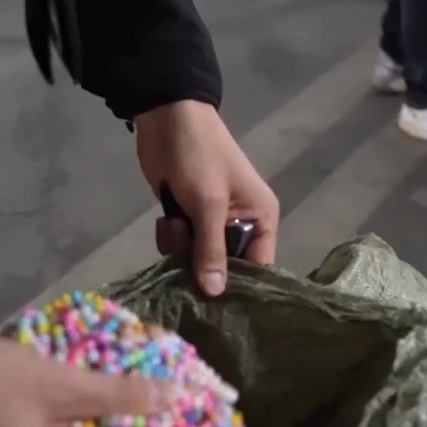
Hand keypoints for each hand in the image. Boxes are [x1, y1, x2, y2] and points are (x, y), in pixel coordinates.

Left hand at [134, 100, 278, 294]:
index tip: (219, 307)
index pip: (260, 267)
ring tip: (175, 223)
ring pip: (198, 259)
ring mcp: (211, 223)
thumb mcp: (209, 204)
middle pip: (226, 268)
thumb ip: (212, 250)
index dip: (241, 287)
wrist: (166, 119)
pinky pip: (180, 246)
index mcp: (261, 219)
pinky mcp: (186, 218)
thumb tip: (215, 294)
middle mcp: (241, 225)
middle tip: (186, 262)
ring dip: (181, 249)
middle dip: (203, 267)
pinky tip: (165, 218)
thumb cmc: (199, 157)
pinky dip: (170, 237)